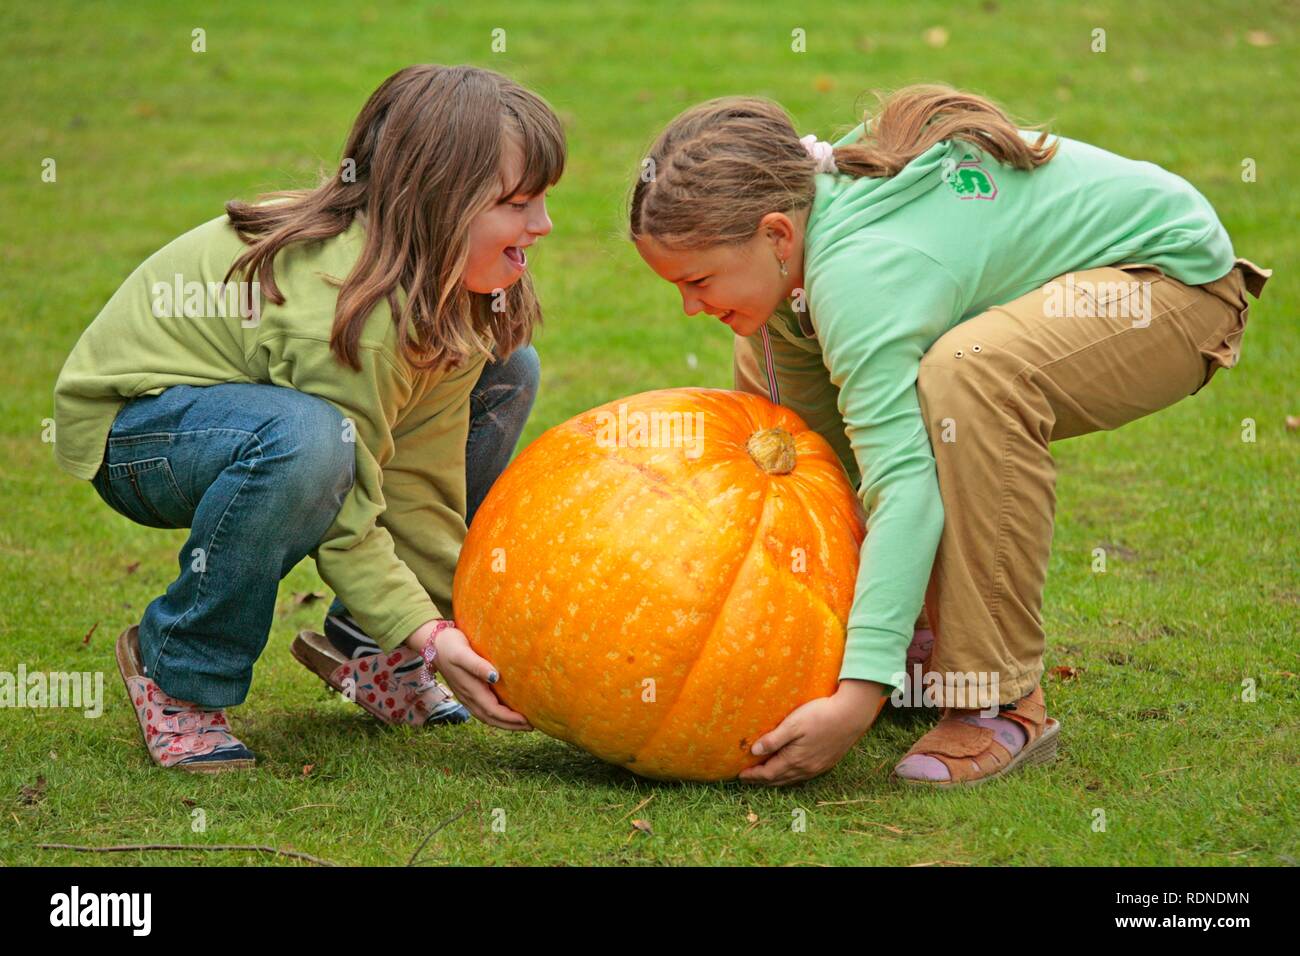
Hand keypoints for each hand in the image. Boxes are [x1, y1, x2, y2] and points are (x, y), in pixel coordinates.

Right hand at [405, 621, 532, 731]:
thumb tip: (496, 677)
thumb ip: (478, 666)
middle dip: (511, 725)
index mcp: (470, 690)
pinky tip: (505, 711)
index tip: (527, 720)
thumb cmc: (450, 645)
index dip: (510, 718)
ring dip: (504, 722)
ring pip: (487, 716)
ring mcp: (466, 696)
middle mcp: (468, 697)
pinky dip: (496, 715)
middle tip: (531, 726)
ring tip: (521, 723)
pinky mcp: (466, 691)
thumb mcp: (463, 653)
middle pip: (491, 718)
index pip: (493, 711)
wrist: (432, 642)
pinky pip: (483, 709)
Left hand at [737, 679, 886, 785]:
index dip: (753, 775)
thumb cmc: (820, 715)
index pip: (768, 773)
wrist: (851, 715)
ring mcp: (817, 767)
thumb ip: (773, 739)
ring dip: (776, 779)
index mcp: (795, 760)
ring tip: (765, 776)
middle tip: (748, 778)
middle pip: (779, 779)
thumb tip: (754, 752)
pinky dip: (790, 776)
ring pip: (792, 779)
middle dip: (762, 780)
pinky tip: (789, 770)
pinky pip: (803, 775)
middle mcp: (806, 768)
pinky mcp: (827, 762)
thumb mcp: (793, 724)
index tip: (740, 775)